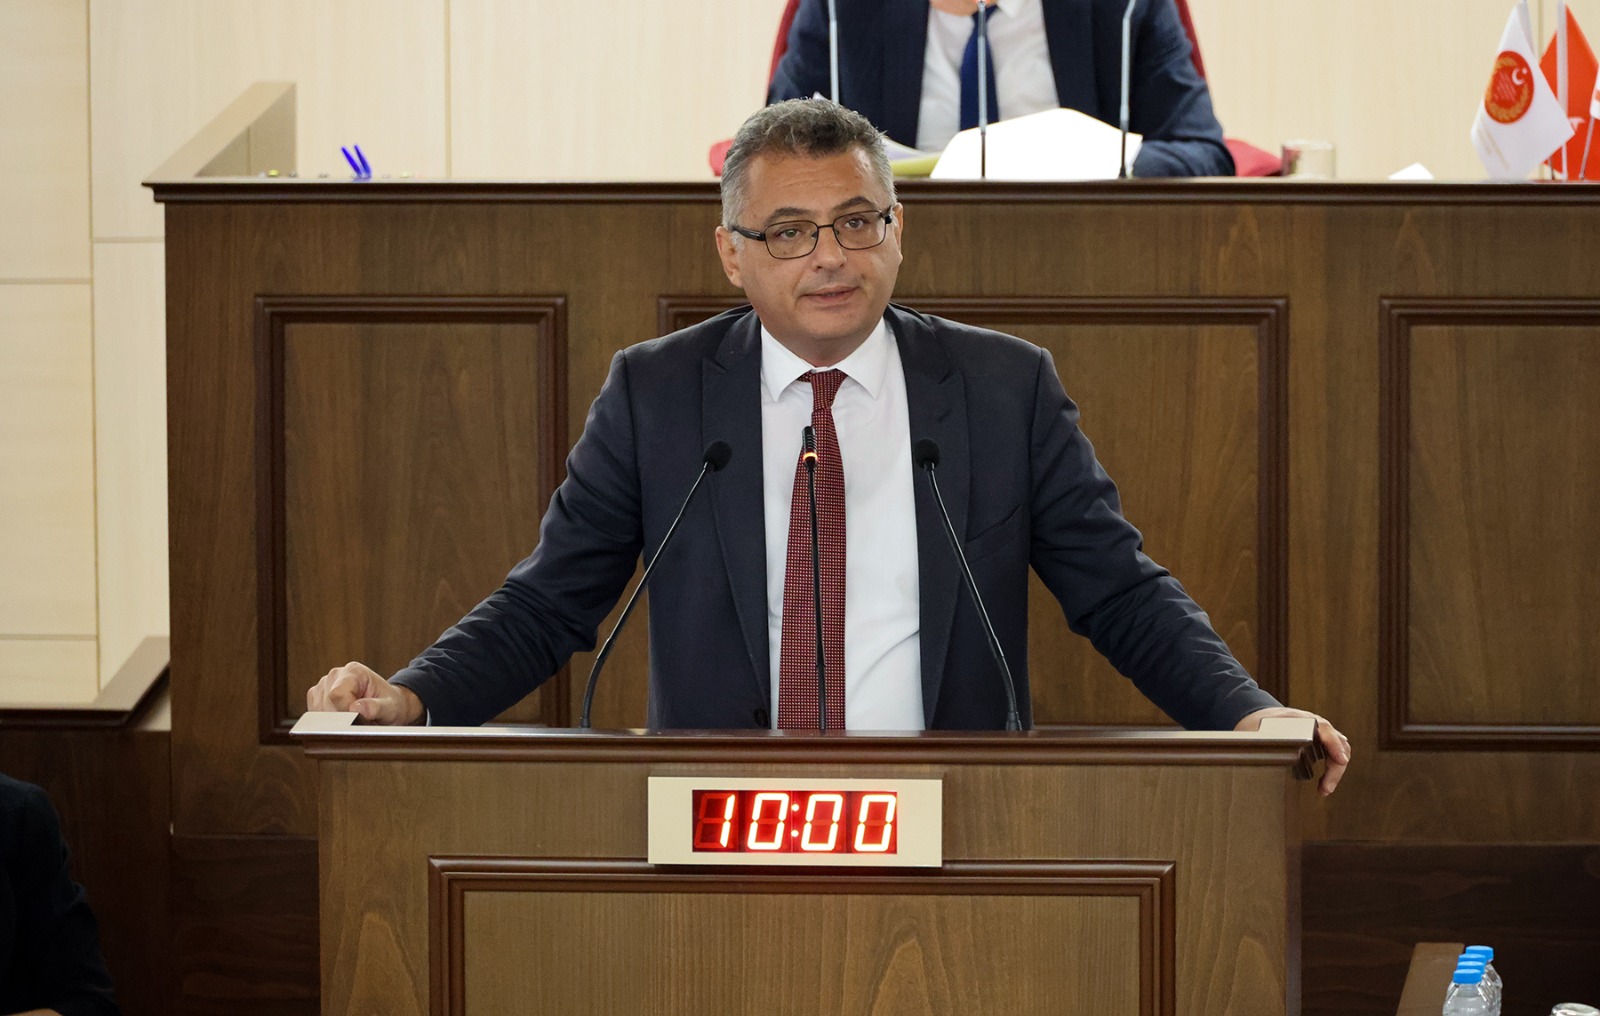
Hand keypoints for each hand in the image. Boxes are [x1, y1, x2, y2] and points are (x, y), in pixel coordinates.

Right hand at [305, 661, 423, 724]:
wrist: (388, 706)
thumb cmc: (391, 705)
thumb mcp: (391, 708)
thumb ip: (376, 708)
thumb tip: (357, 708)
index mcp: (353, 671)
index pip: (337, 694)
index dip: (346, 712)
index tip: (360, 719)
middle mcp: (335, 675)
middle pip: (326, 704)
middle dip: (342, 719)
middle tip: (361, 721)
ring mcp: (323, 686)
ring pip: (317, 711)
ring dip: (334, 723)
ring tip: (353, 719)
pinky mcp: (316, 698)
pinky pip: (314, 716)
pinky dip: (327, 723)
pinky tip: (343, 720)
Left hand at [1234, 706, 1349, 796]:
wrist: (1257, 716)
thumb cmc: (1257, 724)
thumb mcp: (1255, 733)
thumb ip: (1258, 744)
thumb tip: (1259, 760)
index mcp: (1300, 719)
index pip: (1325, 729)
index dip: (1335, 745)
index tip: (1341, 760)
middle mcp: (1314, 724)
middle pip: (1337, 743)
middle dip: (1335, 768)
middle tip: (1325, 788)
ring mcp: (1319, 733)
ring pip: (1339, 750)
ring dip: (1335, 771)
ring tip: (1324, 789)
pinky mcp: (1319, 743)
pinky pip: (1333, 754)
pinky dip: (1331, 770)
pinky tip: (1322, 784)